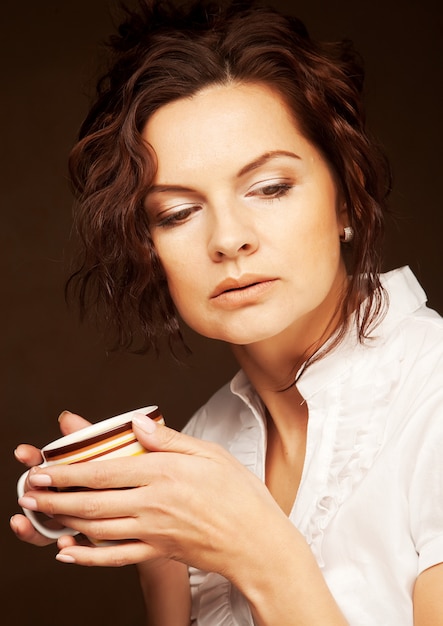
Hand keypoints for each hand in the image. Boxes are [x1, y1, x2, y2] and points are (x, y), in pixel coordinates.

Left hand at [18, 413, 287, 577]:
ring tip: (43, 513)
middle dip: (56, 496)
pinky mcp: (159, 553)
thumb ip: (170, 439)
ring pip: (98, 529)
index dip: (70, 470)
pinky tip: (69, 553)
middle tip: (31, 490)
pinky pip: (116, 558)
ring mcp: (154, 532)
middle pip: (93, 501)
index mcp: (165, 473)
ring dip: (64, 521)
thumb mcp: (210, 453)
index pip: (105, 470)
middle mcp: (154, 503)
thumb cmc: (240, 494)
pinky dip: (87, 558)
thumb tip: (136, 423)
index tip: (47, 466)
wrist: (258, 542)